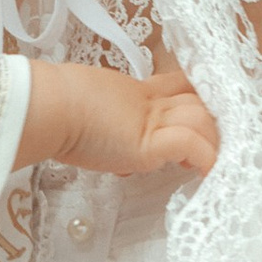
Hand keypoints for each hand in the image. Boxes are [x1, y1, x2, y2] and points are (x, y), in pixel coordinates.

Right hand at [20, 59, 217, 181]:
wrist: (47, 107)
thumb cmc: (55, 110)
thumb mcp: (87, 116)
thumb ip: (110, 131)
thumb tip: (115, 157)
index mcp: (136, 93)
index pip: (179, 88)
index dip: (196, 101)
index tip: (203, 118)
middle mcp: (149, 103)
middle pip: (199, 102)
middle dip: (212, 123)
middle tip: (214, 147)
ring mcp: (152, 119)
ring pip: (203, 120)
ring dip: (213, 142)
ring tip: (209, 164)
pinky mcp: (150, 140)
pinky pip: (192, 144)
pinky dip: (206, 158)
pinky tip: (206, 173)